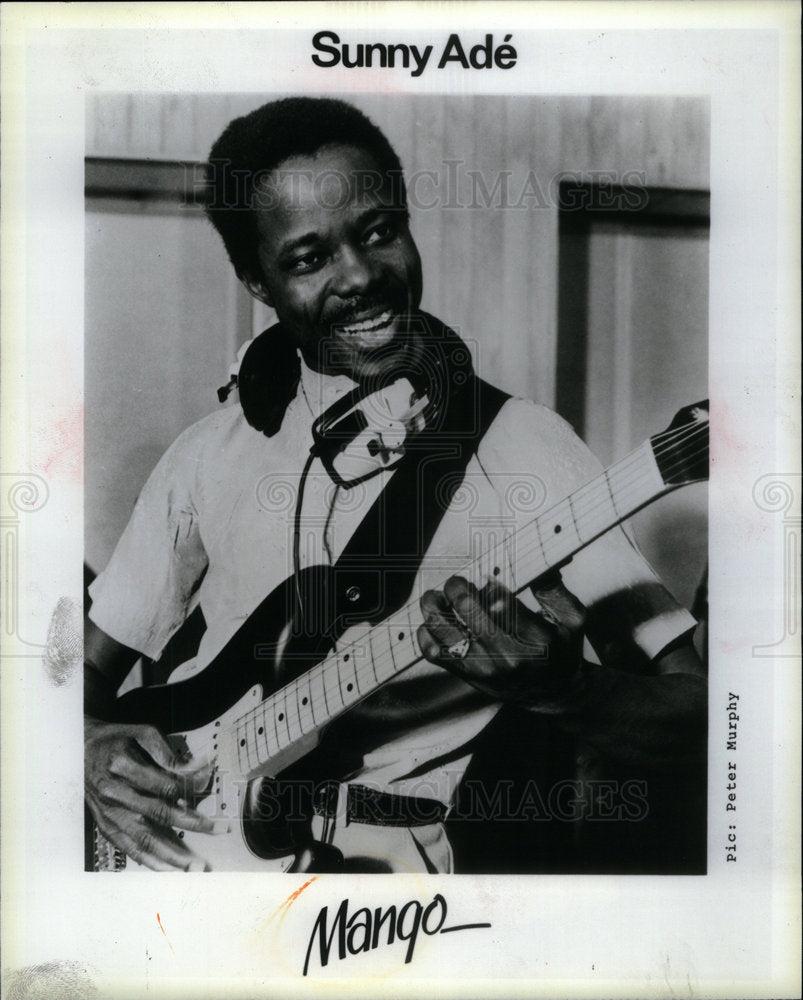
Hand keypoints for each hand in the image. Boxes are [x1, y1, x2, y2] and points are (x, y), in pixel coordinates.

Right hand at [85, 717, 223, 870]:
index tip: (207, 793)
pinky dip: (149, 861)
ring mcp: (109, 813)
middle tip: (214, 830)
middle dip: (189, 823)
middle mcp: (114, 792)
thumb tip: (190, 770)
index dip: (188, 789)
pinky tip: (167, 870)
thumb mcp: (140, 732)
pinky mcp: (106, 826)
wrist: (80, 751)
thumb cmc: (115, 740)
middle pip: (157, 813)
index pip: (163, 784)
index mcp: (122, 766)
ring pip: (143, 838)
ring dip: (170, 854)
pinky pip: (128, 848)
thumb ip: (165, 752)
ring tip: (193, 865)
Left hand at [417, 574, 585, 711]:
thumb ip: (555, 590)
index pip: (502, 601)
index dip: (486, 583)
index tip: (484, 576)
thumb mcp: (573, 620)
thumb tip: (540, 565)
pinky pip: (435, 653)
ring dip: (434, 607)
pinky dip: (426, 634)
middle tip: (457, 582)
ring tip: (436, 597)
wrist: (554, 693)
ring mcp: (484, 668)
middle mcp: (507, 656)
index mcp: (535, 638)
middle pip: (468, 610)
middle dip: (457, 588)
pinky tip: (434, 622)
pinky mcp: (468, 676)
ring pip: (444, 632)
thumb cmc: (562, 650)